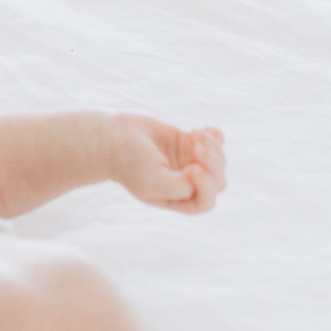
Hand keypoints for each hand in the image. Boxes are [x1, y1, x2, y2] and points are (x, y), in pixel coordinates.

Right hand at [110, 116, 225, 212]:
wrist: (112, 137)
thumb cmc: (129, 162)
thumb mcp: (152, 181)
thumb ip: (180, 187)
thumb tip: (202, 174)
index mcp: (178, 200)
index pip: (206, 201)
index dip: (207, 186)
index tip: (193, 168)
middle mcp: (187, 184)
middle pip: (216, 181)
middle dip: (212, 162)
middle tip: (195, 144)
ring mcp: (190, 163)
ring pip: (218, 161)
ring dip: (212, 146)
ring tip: (194, 133)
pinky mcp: (189, 143)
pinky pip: (214, 143)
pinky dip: (216, 136)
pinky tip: (207, 128)